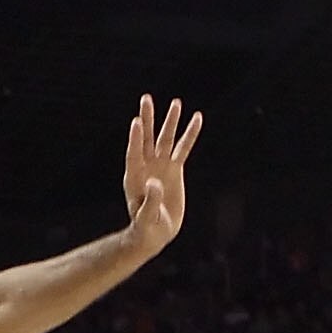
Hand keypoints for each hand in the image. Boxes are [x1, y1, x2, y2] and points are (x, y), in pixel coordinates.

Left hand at [119, 93, 204, 258]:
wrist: (155, 233)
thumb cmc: (146, 228)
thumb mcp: (146, 218)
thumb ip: (149, 201)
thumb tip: (154, 183)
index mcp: (134, 177)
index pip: (134, 153)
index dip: (135, 138)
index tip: (136, 121)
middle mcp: (146, 166)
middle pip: (147, 138)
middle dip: (147, 119)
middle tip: (146, 99)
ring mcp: (160, 166)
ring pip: (166, 139)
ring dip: (171, 121)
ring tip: (177, 102)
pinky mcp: (174, 169)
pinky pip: (183, 148)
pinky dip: (190, 134)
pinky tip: (197, 119)